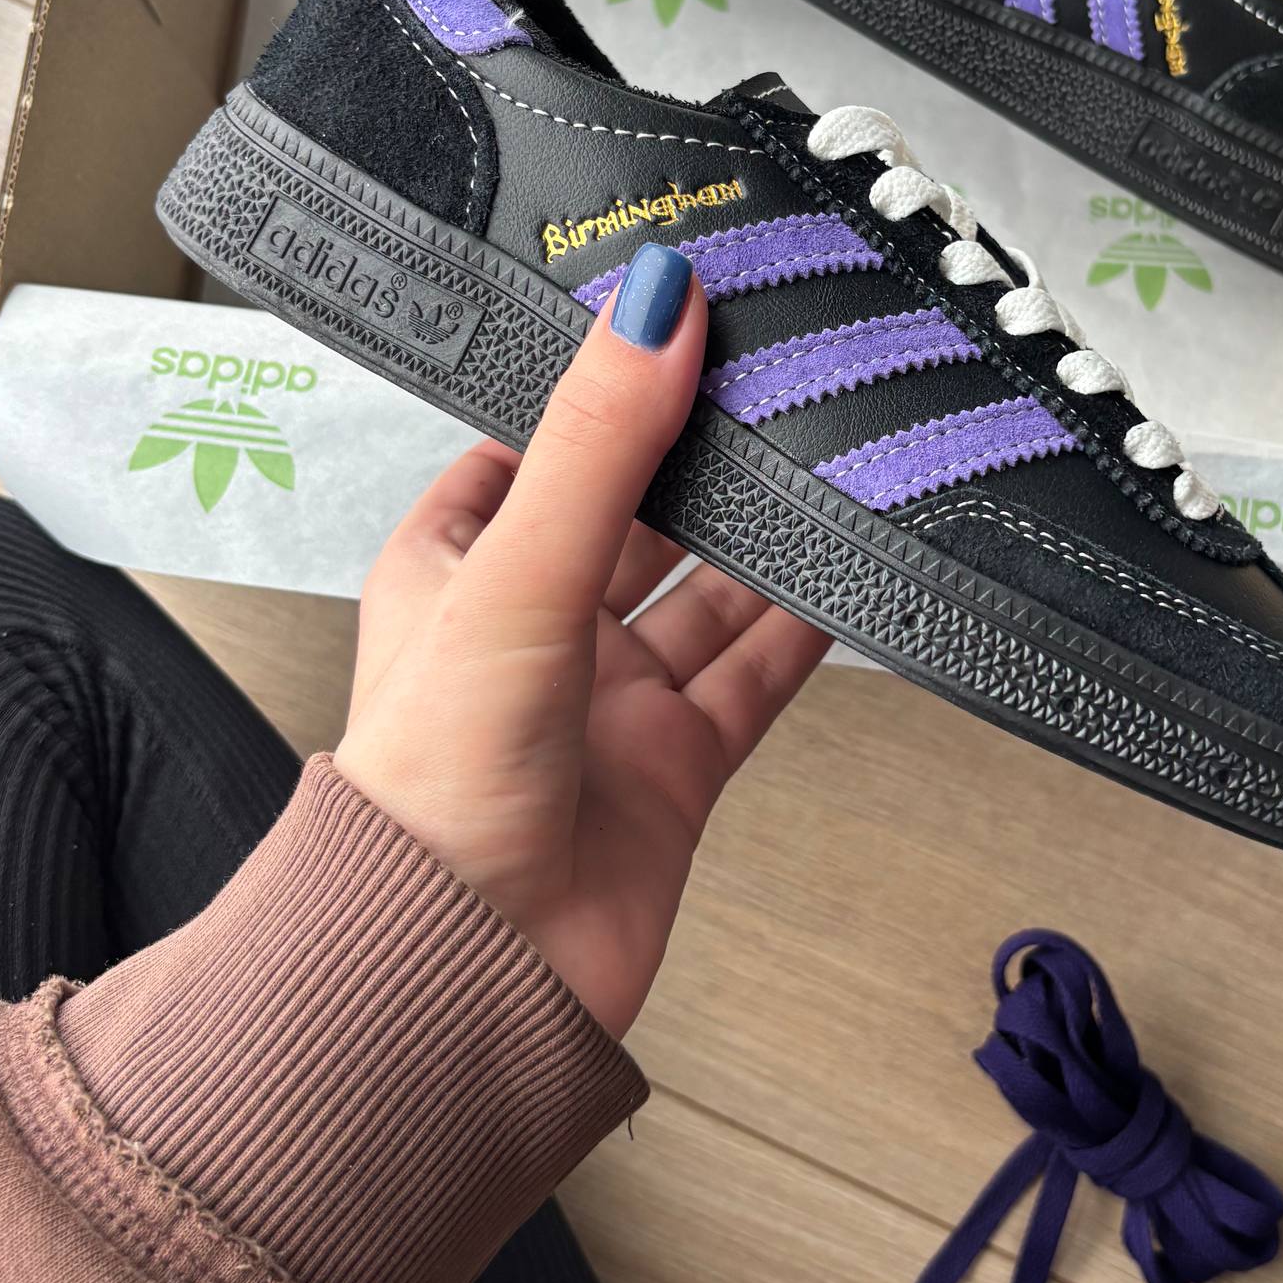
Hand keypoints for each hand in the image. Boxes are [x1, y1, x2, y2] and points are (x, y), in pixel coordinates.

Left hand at [334, 244, 830, 1037]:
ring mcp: (611, 698)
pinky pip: (756, 673)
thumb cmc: (429, 792)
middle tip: (785, 377)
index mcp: (455, 566)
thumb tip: (653, 307)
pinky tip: (853, 571)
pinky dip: (806, 625)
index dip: (601, 387)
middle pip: (641, 511)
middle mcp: (534, 626)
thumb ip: (597, 444)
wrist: (464, 975)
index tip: (676, 321)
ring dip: (768, 535)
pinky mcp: (676, 765)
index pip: (533, 445)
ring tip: (837, 457)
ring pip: (710, 590)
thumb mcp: (513, 576)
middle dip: (707, 454)